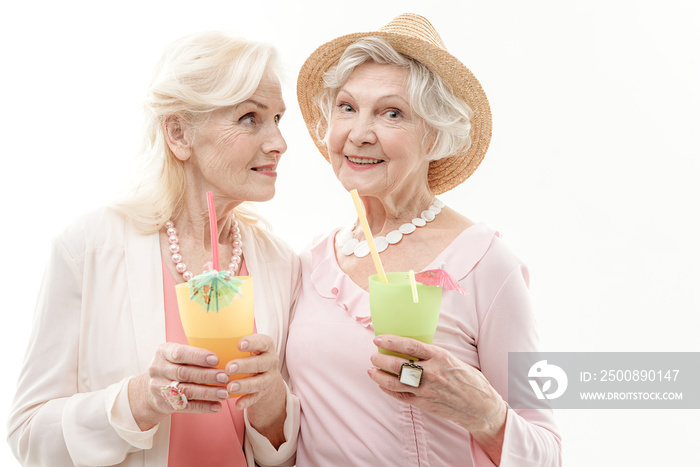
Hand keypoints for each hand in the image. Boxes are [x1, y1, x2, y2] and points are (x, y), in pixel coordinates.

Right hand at [129, 342, 229, 429]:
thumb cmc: (173, 365)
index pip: (180, 353)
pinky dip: (203, 407)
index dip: (198, 357)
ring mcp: (159, 388)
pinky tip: (217, 406)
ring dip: (207, 393)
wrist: (150, 388)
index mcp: (163, 352)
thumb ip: (194, 354)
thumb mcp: (177, 354)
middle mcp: (158, 369)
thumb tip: (225, 356)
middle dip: (206, 376)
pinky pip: (186, 407)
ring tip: (224, 393)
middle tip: (225, 377)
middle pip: (184, 373)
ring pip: (186, 391)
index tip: (216, 359)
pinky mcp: (164, 404)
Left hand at [227, 334, 287, 446]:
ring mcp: (269, 377)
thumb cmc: (248, 353)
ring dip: (245, 385)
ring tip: (230, 387)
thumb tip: (205, 334)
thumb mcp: (247, 344)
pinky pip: (256, 397)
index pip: (263, 342)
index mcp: (266, 345)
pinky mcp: (264, 391)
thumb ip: (232, 340)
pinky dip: (247, 401)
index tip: (239, 344)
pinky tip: (237, 404)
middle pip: (261, 363)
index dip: (252, 343)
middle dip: (245, 365)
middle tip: (229, 368)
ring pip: (260, 382)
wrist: (264, 372)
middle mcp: (271, 361)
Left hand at [368, 335, 506, 459]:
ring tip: (372, 370)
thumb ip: (432, 355)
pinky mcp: (424, 404)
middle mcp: (432, 373)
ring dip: (380, 376)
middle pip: (398, 365)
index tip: (379, 339)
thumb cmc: (469, 380)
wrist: (480, 407)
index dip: (391, 341)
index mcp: (440, 357)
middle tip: (374, 355)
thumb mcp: (452, 359)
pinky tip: (382, 384)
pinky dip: (388, 390)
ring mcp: (426, 390)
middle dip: (381, 359)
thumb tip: (410, 347)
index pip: (410, 346)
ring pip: (395, 383)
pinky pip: (400, 396)